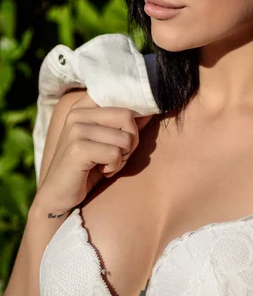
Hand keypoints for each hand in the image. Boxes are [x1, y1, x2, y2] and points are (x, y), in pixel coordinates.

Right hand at [35, 93, 153, 215]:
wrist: (59, 195)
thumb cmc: (88, 166)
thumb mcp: (108, 141)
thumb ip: (124, 124)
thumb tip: (150, 110)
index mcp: (84, 106)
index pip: (121, 100)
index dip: (133, 118)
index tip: (126, 136)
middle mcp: (78, 113)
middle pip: (127, 116)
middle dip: (131, 140)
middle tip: (117, 155)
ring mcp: (76, 130)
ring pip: (125, 138)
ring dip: (122, 157)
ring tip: (105, 164)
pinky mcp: (77, 149)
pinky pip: (115, 154)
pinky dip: (113, 167)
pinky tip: (100, 171)